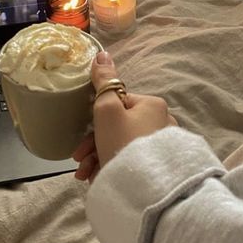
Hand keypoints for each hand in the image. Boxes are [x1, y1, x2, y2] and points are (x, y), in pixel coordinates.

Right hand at [73, 51, 177, 182]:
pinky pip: (132, 162)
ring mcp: (163, 147)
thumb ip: (104, 81)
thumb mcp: (107, 109)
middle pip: (117, 128)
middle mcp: (163, 122)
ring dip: (98, 159)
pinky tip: (101, 180)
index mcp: (152, 105)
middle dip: (93, 146)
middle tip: (79, 162)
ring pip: (122, 146)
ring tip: (86, 176)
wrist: (147, 189)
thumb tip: (102, 54)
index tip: (79, 145)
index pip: (116, 105)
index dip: (94, 122)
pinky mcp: (162, 167)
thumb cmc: (124, 143)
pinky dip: (114, 167)